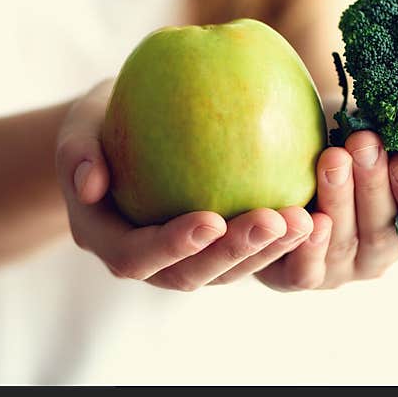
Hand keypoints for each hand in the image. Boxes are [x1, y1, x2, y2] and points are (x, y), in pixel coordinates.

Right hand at [55, 80, 323, 290]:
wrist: (121, 130)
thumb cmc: (99, 122)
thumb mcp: (78, 124)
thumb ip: (78, 150)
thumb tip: (90, 182)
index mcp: (110, 240)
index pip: (136, 257)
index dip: (173, 246)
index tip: (211, 219)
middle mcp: (152, 260)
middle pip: (191, 275)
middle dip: (236, 254)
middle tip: (278, 222)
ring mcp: (187, 256)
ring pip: (228, 271)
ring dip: (269, 252)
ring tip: (307, 219)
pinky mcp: (219, 242)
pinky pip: (250, 248)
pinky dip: (281, 237)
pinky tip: (319, 207)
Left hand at [256, 130, 397, 290]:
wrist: (281, 167)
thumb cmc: (342, 149)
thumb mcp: (374, 143)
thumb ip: (397, 140)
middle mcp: (379, 256)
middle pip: (383, 232)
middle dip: (374, 184)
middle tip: (364, 143)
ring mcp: (341, 270)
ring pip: (344, 242)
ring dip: (339, 199)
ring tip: (333, 158)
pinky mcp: (301, 277)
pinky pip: (306, 271)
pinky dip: (308, 246)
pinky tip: (305, 216)